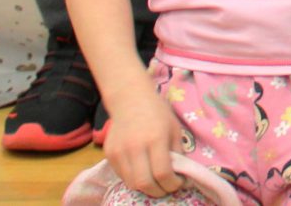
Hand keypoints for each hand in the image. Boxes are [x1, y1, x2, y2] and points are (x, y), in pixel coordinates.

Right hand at [103, 84, 188, 198]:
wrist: (130, 98)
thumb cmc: (157, 112)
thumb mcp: (174, 129)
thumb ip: (178, 152)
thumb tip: (181, 174)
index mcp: (155, 139)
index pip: (163, 173)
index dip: (173, 184)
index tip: (180, 182)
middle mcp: (135, 148)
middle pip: (145, 184)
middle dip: (159, 191)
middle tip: (168, 187)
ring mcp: (119, 152)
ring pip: (132, 184)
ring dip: (146, 187)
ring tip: (156, 181)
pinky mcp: (109, 155)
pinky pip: (122, 176)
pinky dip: (134, 179)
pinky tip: (143, 171)